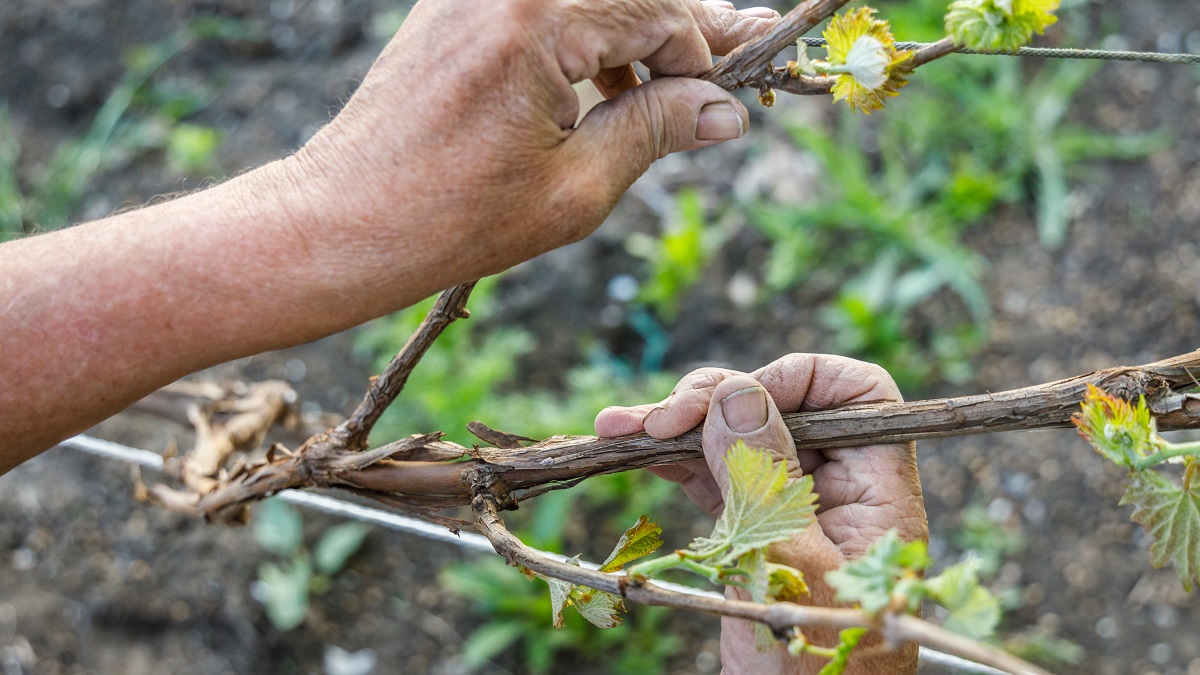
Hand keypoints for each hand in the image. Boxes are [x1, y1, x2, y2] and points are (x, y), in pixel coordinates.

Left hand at [280, 0, 778, 309]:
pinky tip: (603, 87)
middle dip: (680, 32)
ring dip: (634, 34)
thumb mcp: (576, 188)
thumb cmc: (453, 219)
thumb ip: (656, 130)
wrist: (346, 220)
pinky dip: (585, 35)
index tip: (730, 95)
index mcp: (537, 17)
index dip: (703, 54)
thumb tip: (726, 110)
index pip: (658, 10)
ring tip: (664, 93)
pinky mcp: (457, 6)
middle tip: (724, 70)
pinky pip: (546, 3)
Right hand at [595, 354, 926, 673]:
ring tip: (614, 426)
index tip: (735, 401)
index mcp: (875, 492)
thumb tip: (737, 392)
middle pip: (781, 408)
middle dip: (712, 401)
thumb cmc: (812, 670)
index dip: (799, 380)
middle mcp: (836, 489)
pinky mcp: (750, 531)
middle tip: (651, 419)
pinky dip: (672, 462)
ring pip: (736, 439)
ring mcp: (790, 508)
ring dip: (675, 427)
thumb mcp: (788, 568)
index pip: (859, 396)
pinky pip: (712, 477)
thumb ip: (764, 478)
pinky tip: (628, 450)